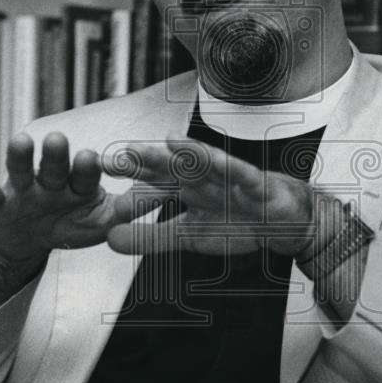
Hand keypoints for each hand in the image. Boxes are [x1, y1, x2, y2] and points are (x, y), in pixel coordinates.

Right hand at [0, 131, 150, 276]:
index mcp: (79, 185)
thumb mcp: (101, 223)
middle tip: (57, 139)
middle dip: (56, 154)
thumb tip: (166, 195)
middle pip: (55, 166)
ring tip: (20, 141)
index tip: (90, 157)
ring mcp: (23, 191)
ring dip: (21, 157)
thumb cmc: (69, 225)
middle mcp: (51, 181)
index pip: (86, 172)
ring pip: (22, 171)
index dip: (87, 166)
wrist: (27, 243)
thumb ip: (127, 212)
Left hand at [101, 133, 320, 257]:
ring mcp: (228, 177)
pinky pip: (239, 172)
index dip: (127, 175)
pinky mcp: (254, 183)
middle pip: (170, 165)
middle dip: (144, 160)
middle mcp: (202, 176)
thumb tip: (107, 239)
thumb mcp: (188, 236)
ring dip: (184, 153)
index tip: (97, 172)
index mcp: (185, 186)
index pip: (151, 179)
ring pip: (204, 163)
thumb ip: (150, 237)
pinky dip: (226, 165)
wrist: (284, 222)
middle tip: (116, 156)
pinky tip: (212, 158)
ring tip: (162, 142)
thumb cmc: (236, 221)